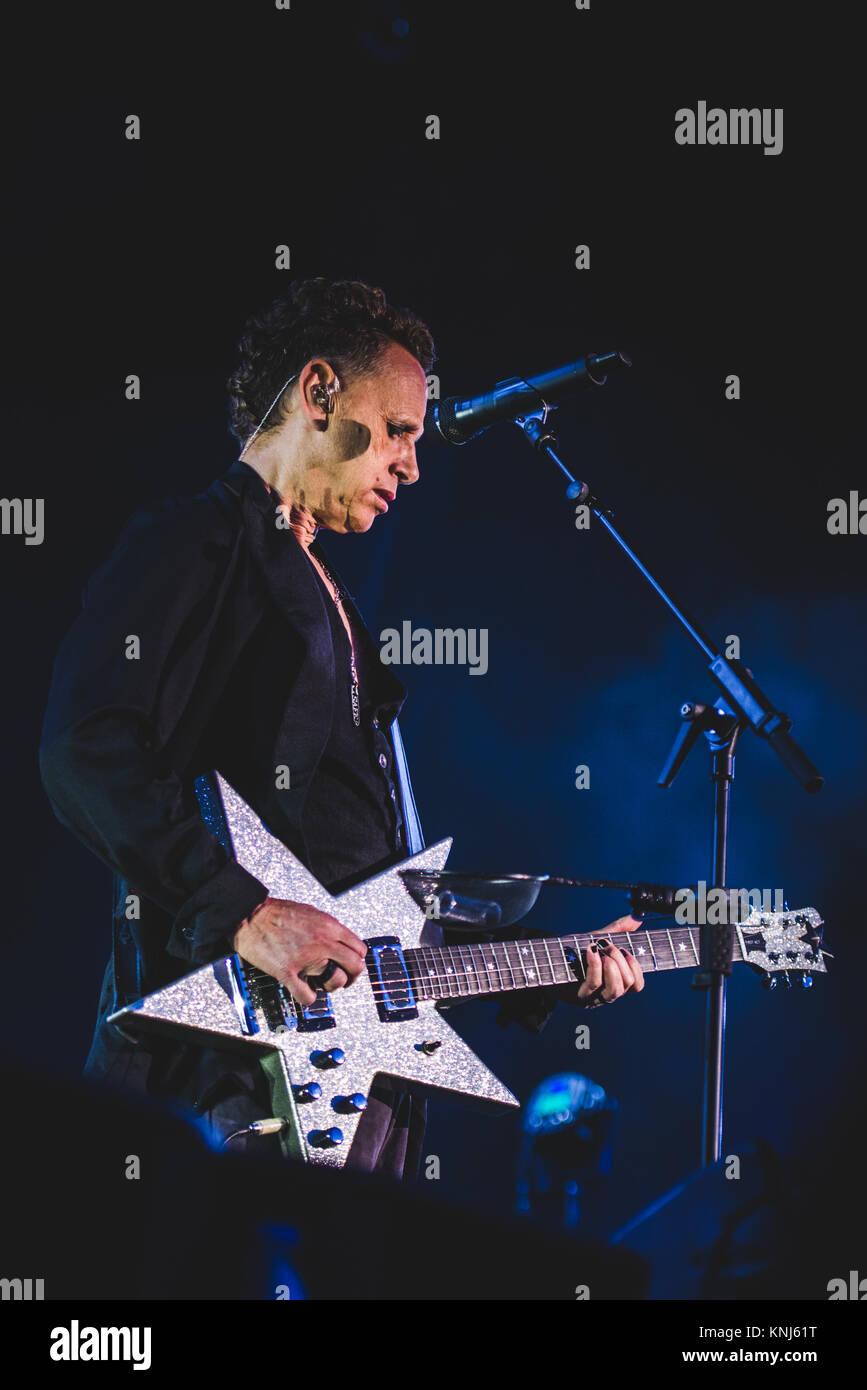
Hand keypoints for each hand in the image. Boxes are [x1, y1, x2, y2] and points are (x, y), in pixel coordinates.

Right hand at [232, 897, 367, 1005]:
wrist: (249, 916)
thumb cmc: (276, 913)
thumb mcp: (311, 912)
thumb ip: (328, 928)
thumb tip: (339, 941)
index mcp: (329, 926)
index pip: (360, 948)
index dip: (357, 959)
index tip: (351, 964)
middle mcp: (322, 942)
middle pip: (355, 966)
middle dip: (351, 976)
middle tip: (342, 978)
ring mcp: (306, 958)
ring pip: (335, 982)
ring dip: (330, 986)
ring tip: (320, 982)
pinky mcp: (288, 972)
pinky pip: (307, 995)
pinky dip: (308, 997)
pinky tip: (304, 990)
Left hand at [573, 913, 644, 1008]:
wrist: (546, 959)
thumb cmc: (573, 951)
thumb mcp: (598, 938)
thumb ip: (618, 929)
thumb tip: (637, 917)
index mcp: (615, 982)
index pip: (637, 985)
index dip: (636, 967)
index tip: (625, 950)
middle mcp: (606, 993)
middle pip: (628, 984)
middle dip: (621, 960)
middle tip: (607, 944)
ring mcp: (593, 998)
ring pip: (614, 989)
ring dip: (611, 965)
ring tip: (599, 949)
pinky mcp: (579, 997)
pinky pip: (594, 983)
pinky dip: (595, 964)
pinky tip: (591, 950)